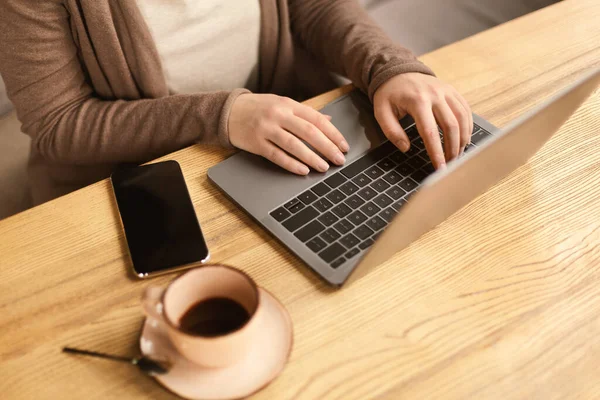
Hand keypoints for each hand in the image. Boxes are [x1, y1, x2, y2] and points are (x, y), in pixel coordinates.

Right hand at [229, 93, 348, 174]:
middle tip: (339, 160)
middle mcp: (278, 115)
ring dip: (311, 157)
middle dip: (327, 147)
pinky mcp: (256, 143)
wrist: (228, 111)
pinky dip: (291, 164)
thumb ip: (305, 113)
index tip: (344, 146)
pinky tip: (303, 170)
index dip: (333, 134)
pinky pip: (276, 155)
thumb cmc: (259, 108)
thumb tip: (329, 120)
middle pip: (308, 132)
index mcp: (288, 104)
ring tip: (324, 167)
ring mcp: (266, 128)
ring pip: (294, 145)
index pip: (316, 119)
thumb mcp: (282, 104)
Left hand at [373, 73, 472, 168]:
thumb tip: (406, 148)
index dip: (437, 152)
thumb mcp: (381, 112)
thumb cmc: (389, 94)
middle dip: (453, 149)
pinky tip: (463, 139)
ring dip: (463, 139)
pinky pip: (465, 110)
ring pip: (462, 118)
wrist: (398, 71)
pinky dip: (468, 126)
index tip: (440, 167)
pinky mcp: (452, 91)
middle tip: (450, 164)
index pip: (430, 132)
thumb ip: (392, 132)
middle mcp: (435, 94)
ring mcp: (446, 91)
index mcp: (417, 101)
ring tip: (457, 155)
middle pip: (451, 126)